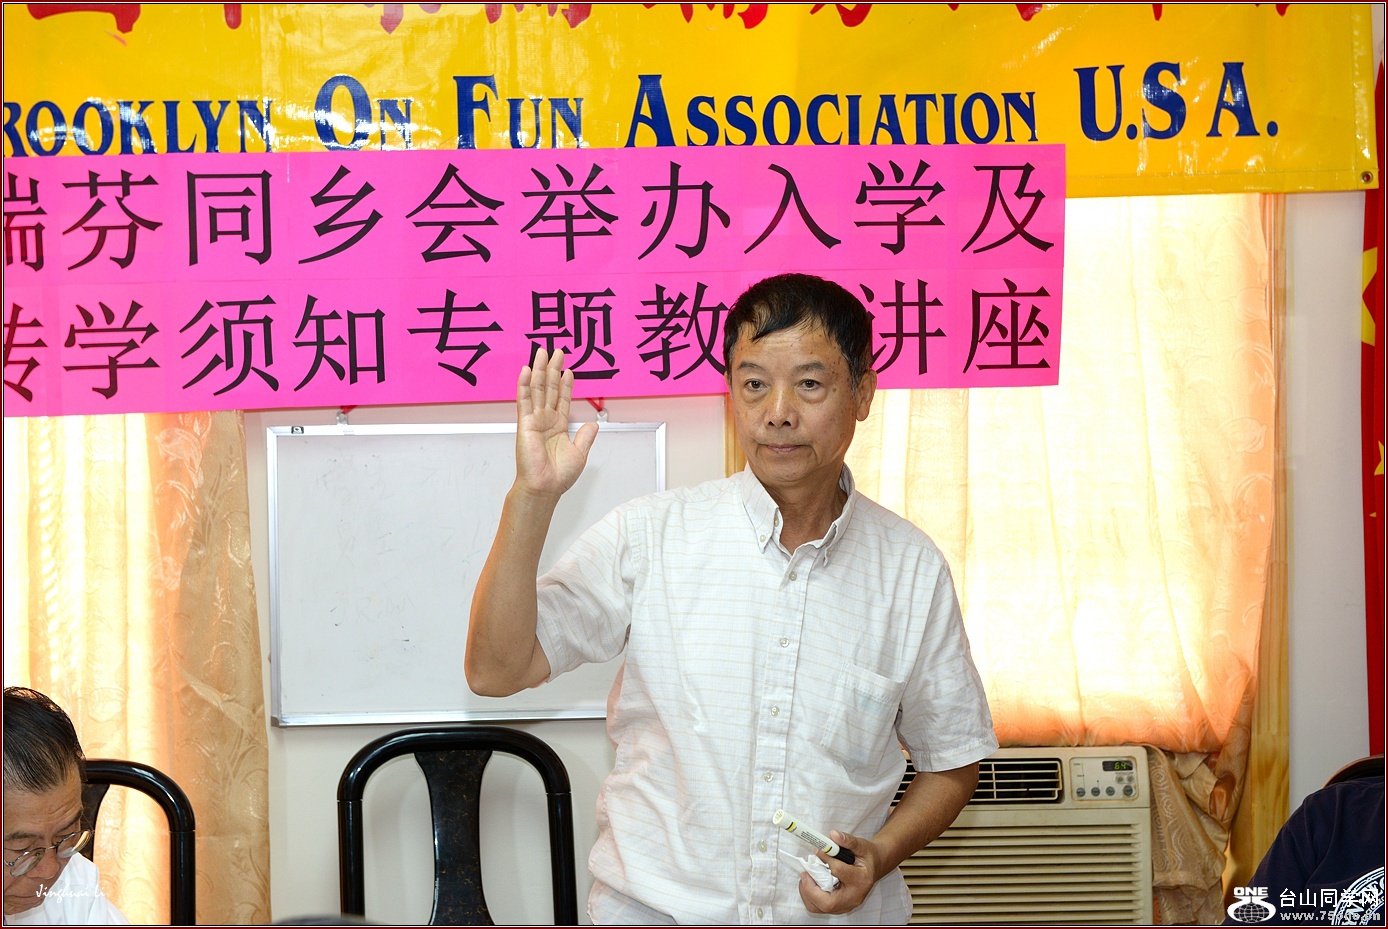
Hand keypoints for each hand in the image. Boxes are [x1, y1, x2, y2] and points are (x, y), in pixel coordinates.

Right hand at [514, 348, 597, 498]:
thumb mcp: (579, 453)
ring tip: (542, 352)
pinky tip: (527, 370)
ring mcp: (534, 420)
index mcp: (558, 427)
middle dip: (553, 369)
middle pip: (549, 389)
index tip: (569, 370)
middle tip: (556, 351)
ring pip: (537, 389)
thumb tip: (594, 424)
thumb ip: (585, 437)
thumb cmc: (558, 476)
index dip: (565, 384)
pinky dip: (525, 385)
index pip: (562, 399)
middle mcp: (545, 420)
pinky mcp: (524, 424)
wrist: (545, 487)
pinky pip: (524, 400)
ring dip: (540, 370)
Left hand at [797, 830, 876, 914]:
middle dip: (811, 889)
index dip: (825, 859)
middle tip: (805, 873)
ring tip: (807, 876)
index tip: (816, 850)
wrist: (872, 869)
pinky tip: (811, 882)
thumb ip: (847, 840)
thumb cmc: (866, 857)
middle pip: (828, 903)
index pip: (839, 872)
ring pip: (820, 908)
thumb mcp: (861, 845)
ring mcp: (846, 905)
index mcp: (861, 880)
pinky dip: (810, 896)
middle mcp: (854, 897)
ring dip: (807, 893)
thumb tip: (833, 835)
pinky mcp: (838, 907)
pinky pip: (818, 908)